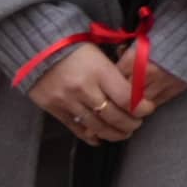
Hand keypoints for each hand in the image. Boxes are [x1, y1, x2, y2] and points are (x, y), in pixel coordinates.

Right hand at [18, 40, 153, 145]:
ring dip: (113, 133)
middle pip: (113, 116)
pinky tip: (99, 138)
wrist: (38, 48)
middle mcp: (84, 88)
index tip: (147, 110)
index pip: (127, 98)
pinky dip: (90, 136)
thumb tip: (135, 92)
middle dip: (130, 124)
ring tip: (123, 133)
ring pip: (96, 126)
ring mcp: (67, 101)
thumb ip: (115, 74)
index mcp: (99, 70)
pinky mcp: (54, 109)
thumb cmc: (74, 48)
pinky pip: (76, 128)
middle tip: (136, 124)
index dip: (141, 108)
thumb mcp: (99, 53)